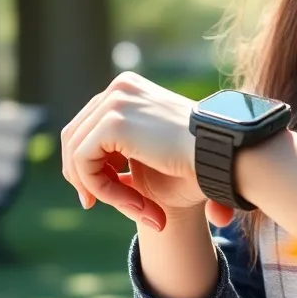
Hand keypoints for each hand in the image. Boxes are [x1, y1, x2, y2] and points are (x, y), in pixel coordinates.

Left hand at [61, 72, 235, 229]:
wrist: (223, 154)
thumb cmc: (199, 160)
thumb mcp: (153, 152)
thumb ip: (123, 156)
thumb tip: (84, 184)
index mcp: (128, 88)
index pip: (86, 126)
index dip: (85, 163)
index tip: (95, 195)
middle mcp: (119, 88)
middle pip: (73, 137)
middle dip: (83, 177)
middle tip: (93, 205)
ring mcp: (114, 102)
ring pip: (77, 155)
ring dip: (100, 190)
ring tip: (137, 209)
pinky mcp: (112, 122)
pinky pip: (84, 164)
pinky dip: (102, 190)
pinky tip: (135, 203)